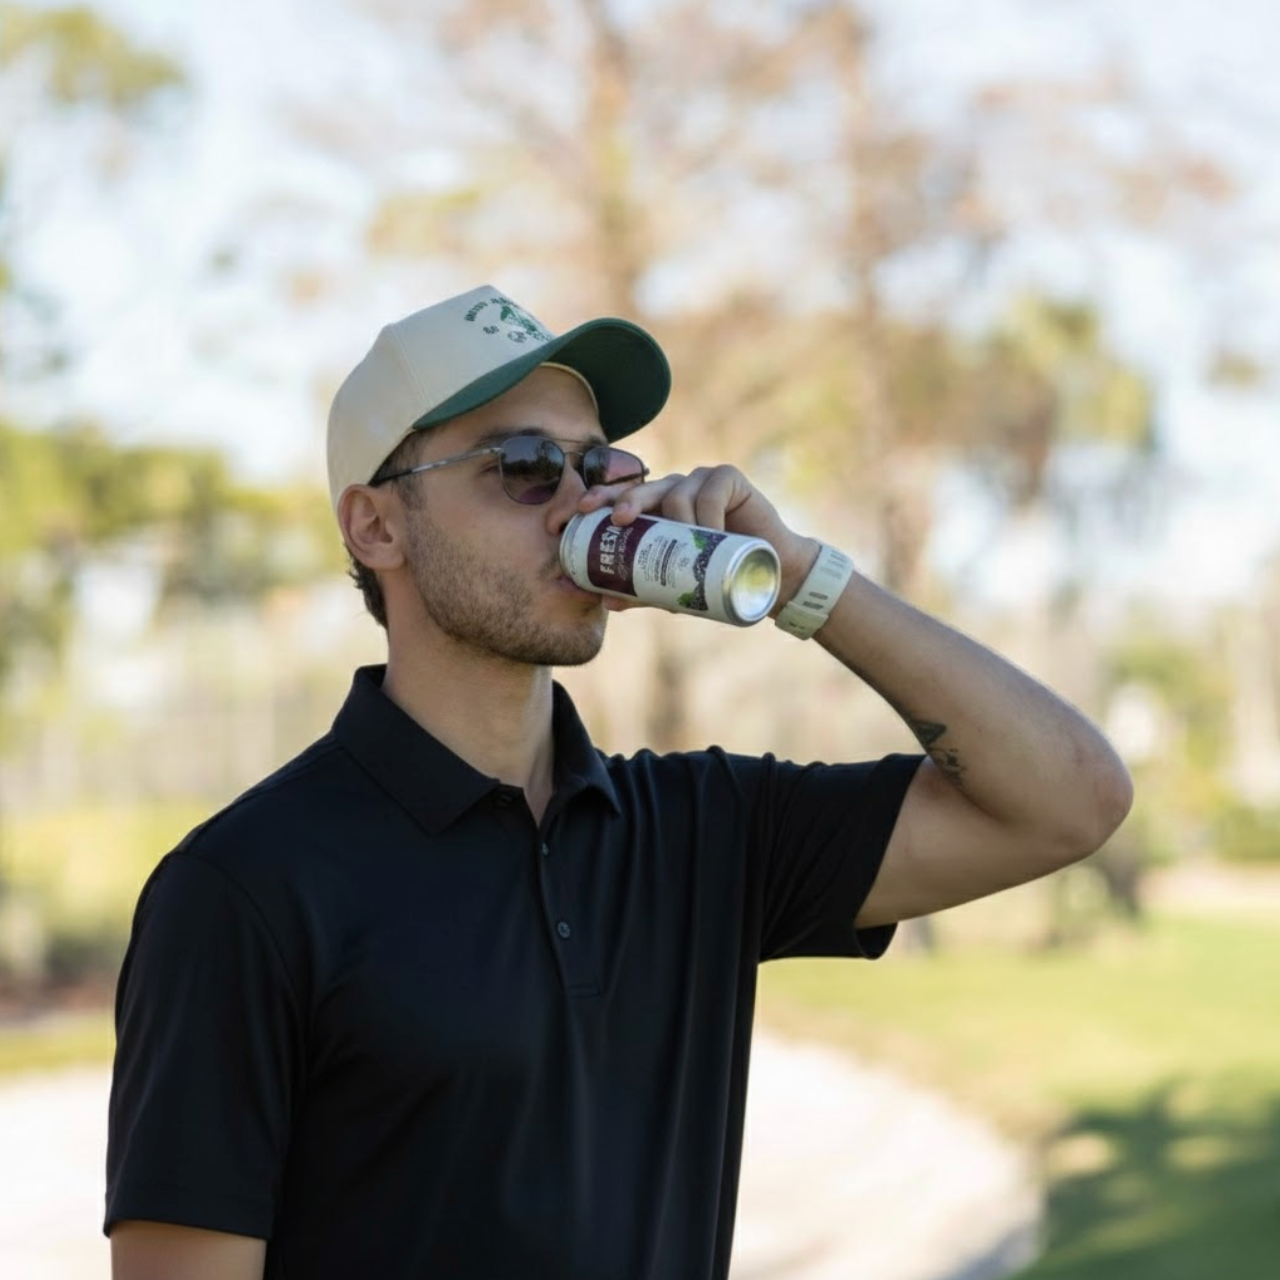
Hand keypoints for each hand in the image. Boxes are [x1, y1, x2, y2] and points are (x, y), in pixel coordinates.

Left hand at [577, 465, 820, 611]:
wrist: (770, 578)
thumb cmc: (718, 578)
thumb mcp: (675, 587)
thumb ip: (642, 590)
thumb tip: (604, 603)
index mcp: (657, 509)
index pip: (622, 497)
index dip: (599, 499)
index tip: (577, 512)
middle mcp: (676, 490)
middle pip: (644, 488)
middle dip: (626, 499)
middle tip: (617, 519)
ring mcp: (702, 481)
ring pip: (677, 492)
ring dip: (677, 518)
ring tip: (686, 544)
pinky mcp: (730, 479)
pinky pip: (710, 491)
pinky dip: (707, 511)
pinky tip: (713, 530)